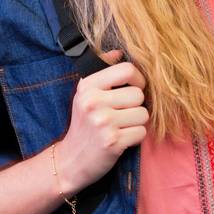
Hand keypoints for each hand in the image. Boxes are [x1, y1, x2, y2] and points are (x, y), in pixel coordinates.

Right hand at [54, 48, 148, 193]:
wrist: (70, 161)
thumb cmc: (84, 126)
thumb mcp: (85, 95)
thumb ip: (102, 72)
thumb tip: (119, 52)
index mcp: (87, 86)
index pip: (127, 70)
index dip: (138, 79)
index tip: (134, 89)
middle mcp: (93, 102)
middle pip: (138, 94)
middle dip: (136, 106)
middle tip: (122, 115)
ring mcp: (103, 122)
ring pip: (143, 114)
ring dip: (137, 123)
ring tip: (121, 128)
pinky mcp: (112, 141)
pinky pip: (141, 132)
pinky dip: (135, 137)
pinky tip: (121, 140)